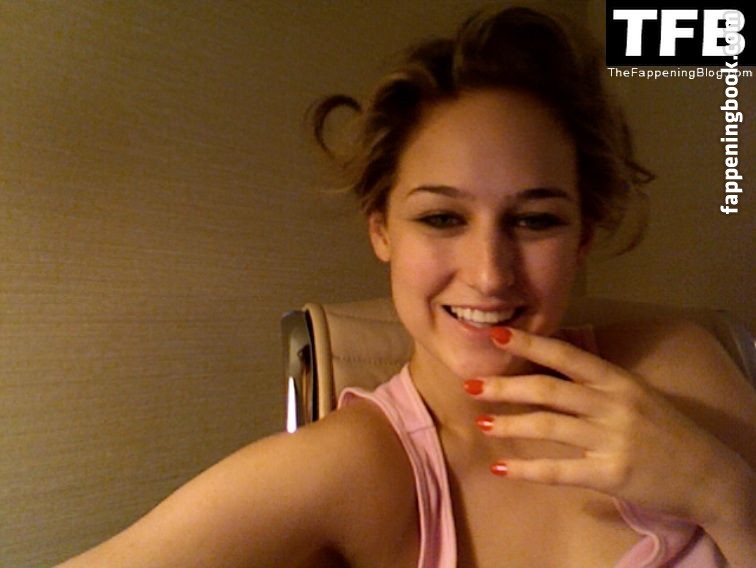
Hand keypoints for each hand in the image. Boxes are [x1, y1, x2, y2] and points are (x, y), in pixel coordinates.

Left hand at [466, 326, 739, 524]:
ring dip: (510, 424)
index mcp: (617, 380)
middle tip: (471, 384)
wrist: (710, 475)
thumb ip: (595, 382)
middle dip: (506, 386)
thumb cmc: (665, 430)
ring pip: (550, 426)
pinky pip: (560, 470)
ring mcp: (612, 440)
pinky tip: (502, 467)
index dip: (529, 344)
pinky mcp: (611, 475)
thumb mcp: (635, 394)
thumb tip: (546, 365)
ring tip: (481, 423)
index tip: (496, 335)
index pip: (566, 355)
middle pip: (549, 390)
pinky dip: (528, 469)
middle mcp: (613, 405)